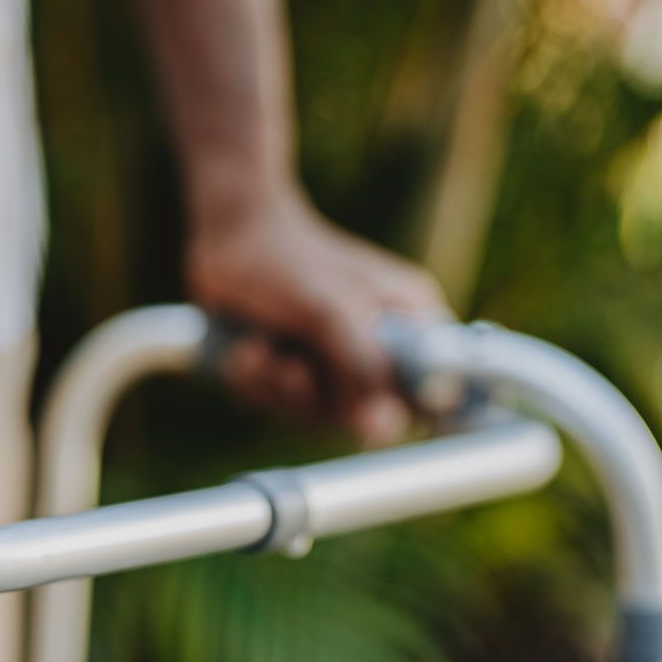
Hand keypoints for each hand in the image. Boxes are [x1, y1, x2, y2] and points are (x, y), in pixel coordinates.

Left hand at [187, 187, 448, 445]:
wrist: (230, 236)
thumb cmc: (287, 260)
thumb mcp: (331, 310)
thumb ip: (362, 365)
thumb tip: (384, 425)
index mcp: (411, 326)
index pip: (431, 394)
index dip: (402, 413)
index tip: (371, 418)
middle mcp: (379, 349)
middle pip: (366, 417)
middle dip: (316, 397)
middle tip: (291, 368)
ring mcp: (336, 363)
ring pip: (315, 415)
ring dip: (277, 387)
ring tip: (259, 349)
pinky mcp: (295, 372)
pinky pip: (279, 406)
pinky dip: (255, 382)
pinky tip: (246, 348)